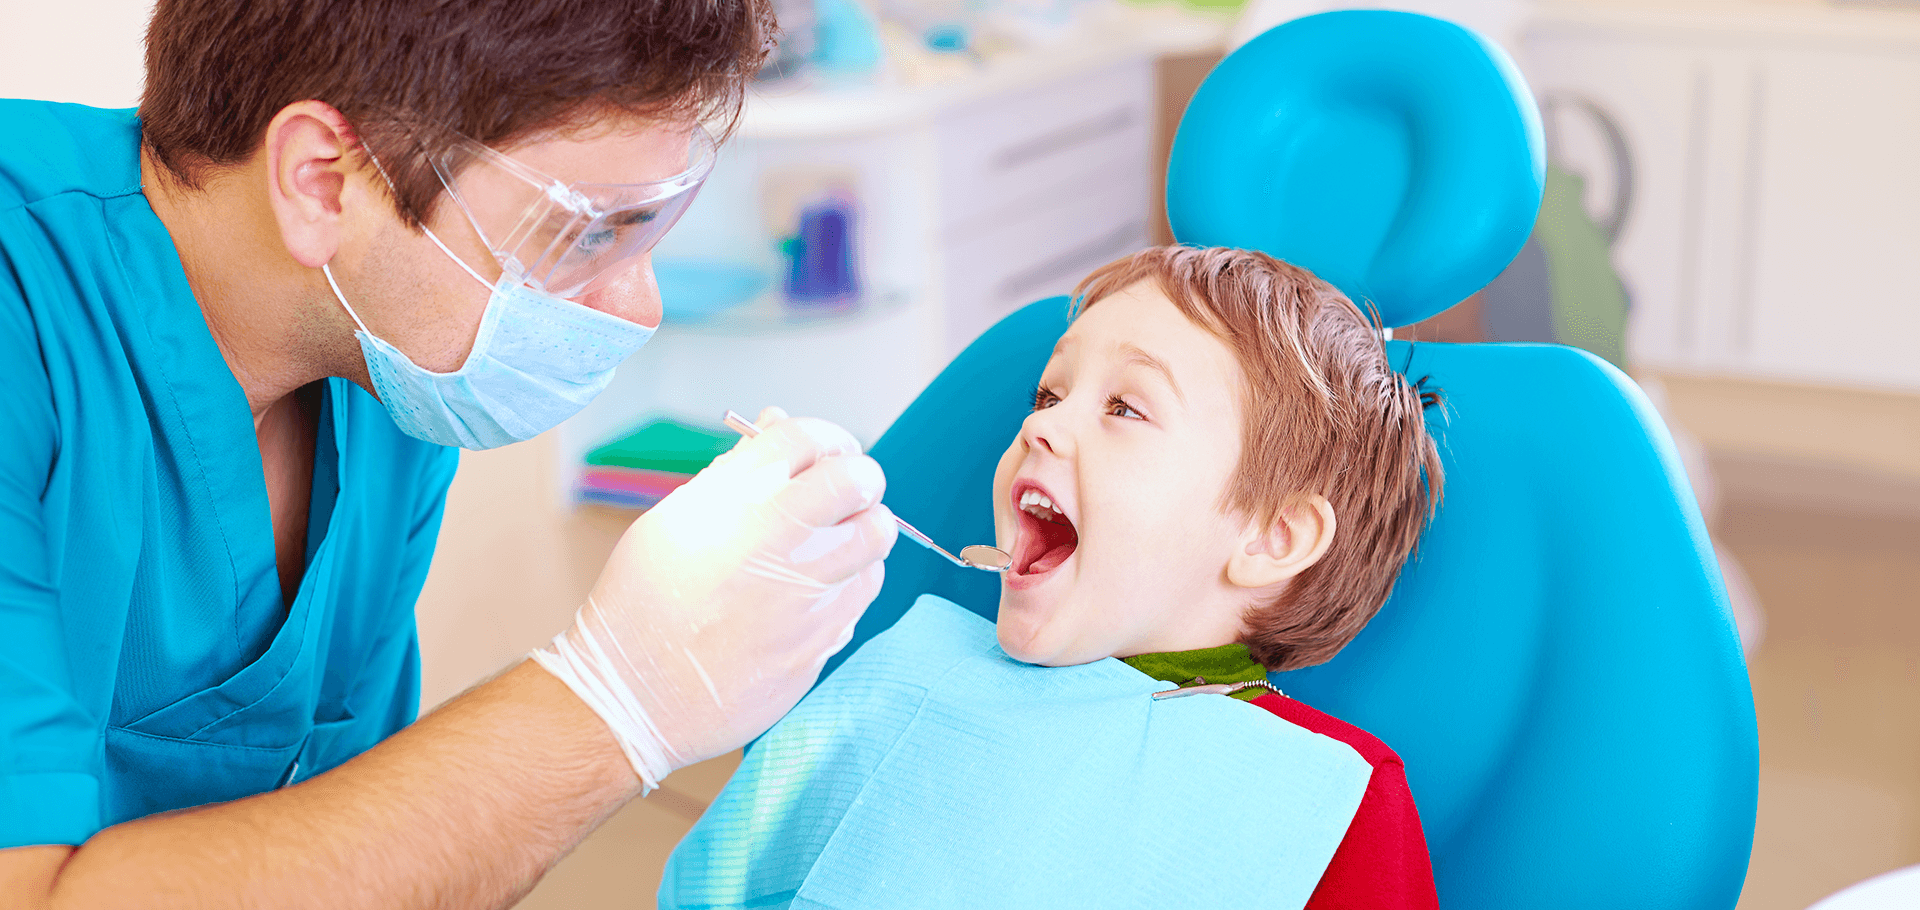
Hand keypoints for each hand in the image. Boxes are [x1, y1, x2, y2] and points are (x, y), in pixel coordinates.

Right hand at [532, 408, 896, 789]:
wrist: (633, 694)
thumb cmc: (644, 603)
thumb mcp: (675, 520)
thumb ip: (736, 470)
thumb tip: (775, 419)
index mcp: (731, 499)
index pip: (808, 437)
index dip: (827, 439)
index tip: (826, 455)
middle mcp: (774, 539)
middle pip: (858, 480)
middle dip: (859, 479)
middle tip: (845, 494)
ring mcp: (803, 593)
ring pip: (875, 536)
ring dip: (862, 530)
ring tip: (832, 543)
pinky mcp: (820, 639)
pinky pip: (863, 591)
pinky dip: (852, 580)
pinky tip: (819, 589)